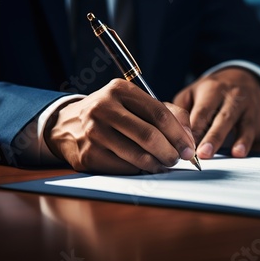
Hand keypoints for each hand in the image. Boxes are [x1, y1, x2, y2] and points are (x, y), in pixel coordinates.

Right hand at [44, 79, 195, 174]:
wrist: (69, 124)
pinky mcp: (88, 155)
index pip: (158, 113)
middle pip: (149, 136)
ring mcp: (93, 132)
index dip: (179, 134)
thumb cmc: (114, 114)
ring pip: (138, 156)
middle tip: (179, 159)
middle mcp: (103, 108)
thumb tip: (189, 138)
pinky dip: (140, 170)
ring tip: (164, 164)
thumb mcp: (138, 103)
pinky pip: (124, 168)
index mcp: (120, 90)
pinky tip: (144, 166)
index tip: (190, 148)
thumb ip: (170, 114)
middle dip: (170, 152)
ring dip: (158, 164)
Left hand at [173, 68, 259, 158]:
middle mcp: (229, 95)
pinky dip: (245, 142)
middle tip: (199, 153)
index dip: (193, 129)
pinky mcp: (256, 118)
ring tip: (213, 153)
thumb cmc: (214, 92)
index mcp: (211, 90)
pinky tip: (239, 152)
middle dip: (209, 136)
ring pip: (233, 123)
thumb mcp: (195, 92)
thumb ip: (181, 109)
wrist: (248, 79)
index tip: (183, 145)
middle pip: (218, 117)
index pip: (200, 111)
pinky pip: (250, 130)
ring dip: (223, 139)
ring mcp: (244, 106)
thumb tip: (166, 129)